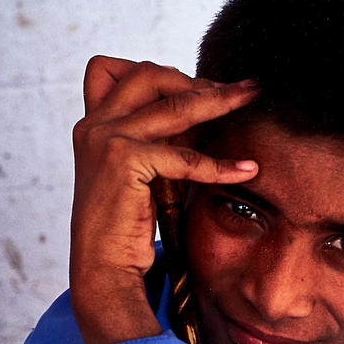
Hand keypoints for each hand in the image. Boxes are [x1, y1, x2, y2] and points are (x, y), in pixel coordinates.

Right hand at [69, 56, 258, 343]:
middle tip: (240, 88)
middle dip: (198, 78)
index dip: (160, 74)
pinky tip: (246, 169)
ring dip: (220, 98)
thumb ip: (154, 143)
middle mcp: (94, 126)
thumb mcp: (138, 176)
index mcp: (92, 126)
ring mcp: (106, 139)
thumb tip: (199, 118)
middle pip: (150, 74)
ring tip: (252, 97)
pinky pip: (183, 155)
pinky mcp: (123, 160)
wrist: (102, 273)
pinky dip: (218, 164)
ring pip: (173, 103)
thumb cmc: (124, 234)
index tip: (200, 89)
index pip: (118, 70)